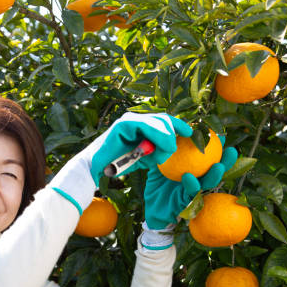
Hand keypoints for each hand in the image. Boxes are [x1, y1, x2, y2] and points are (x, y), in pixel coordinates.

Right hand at [49, 112, 190, 213]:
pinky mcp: (123, 124)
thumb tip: (174, 148)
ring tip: (166, 152)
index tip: (190, 134)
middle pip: (164, 118)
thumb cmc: (118, 165)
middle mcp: (135, 119)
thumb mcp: (143, 157)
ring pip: (158, 121)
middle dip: (173, 132)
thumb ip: (156, 151)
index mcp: (141, 125)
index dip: (178, 125)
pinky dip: (156, 136)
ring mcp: (129, 120)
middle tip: (172, 149)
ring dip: (166, 137)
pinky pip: (147, 126)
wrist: (96, 168)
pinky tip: (160, 147)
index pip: (164, 120)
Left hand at [143, 137, 237, 231]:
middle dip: (227, 162)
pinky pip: (191, 192)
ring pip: (208, 183)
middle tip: (232, 151)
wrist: (151, 203)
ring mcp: (194, 191)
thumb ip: (168, 147)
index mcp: (195, 168)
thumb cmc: (157, 180)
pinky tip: (188, 176)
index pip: (210, 157)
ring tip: (218, 166)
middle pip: (216, 170)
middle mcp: (199, 179)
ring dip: (215, 175)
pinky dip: (190, 184)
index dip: (218, 148)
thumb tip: (174, 128)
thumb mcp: (160, 161)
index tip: (222, 136)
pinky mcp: (186, 202)